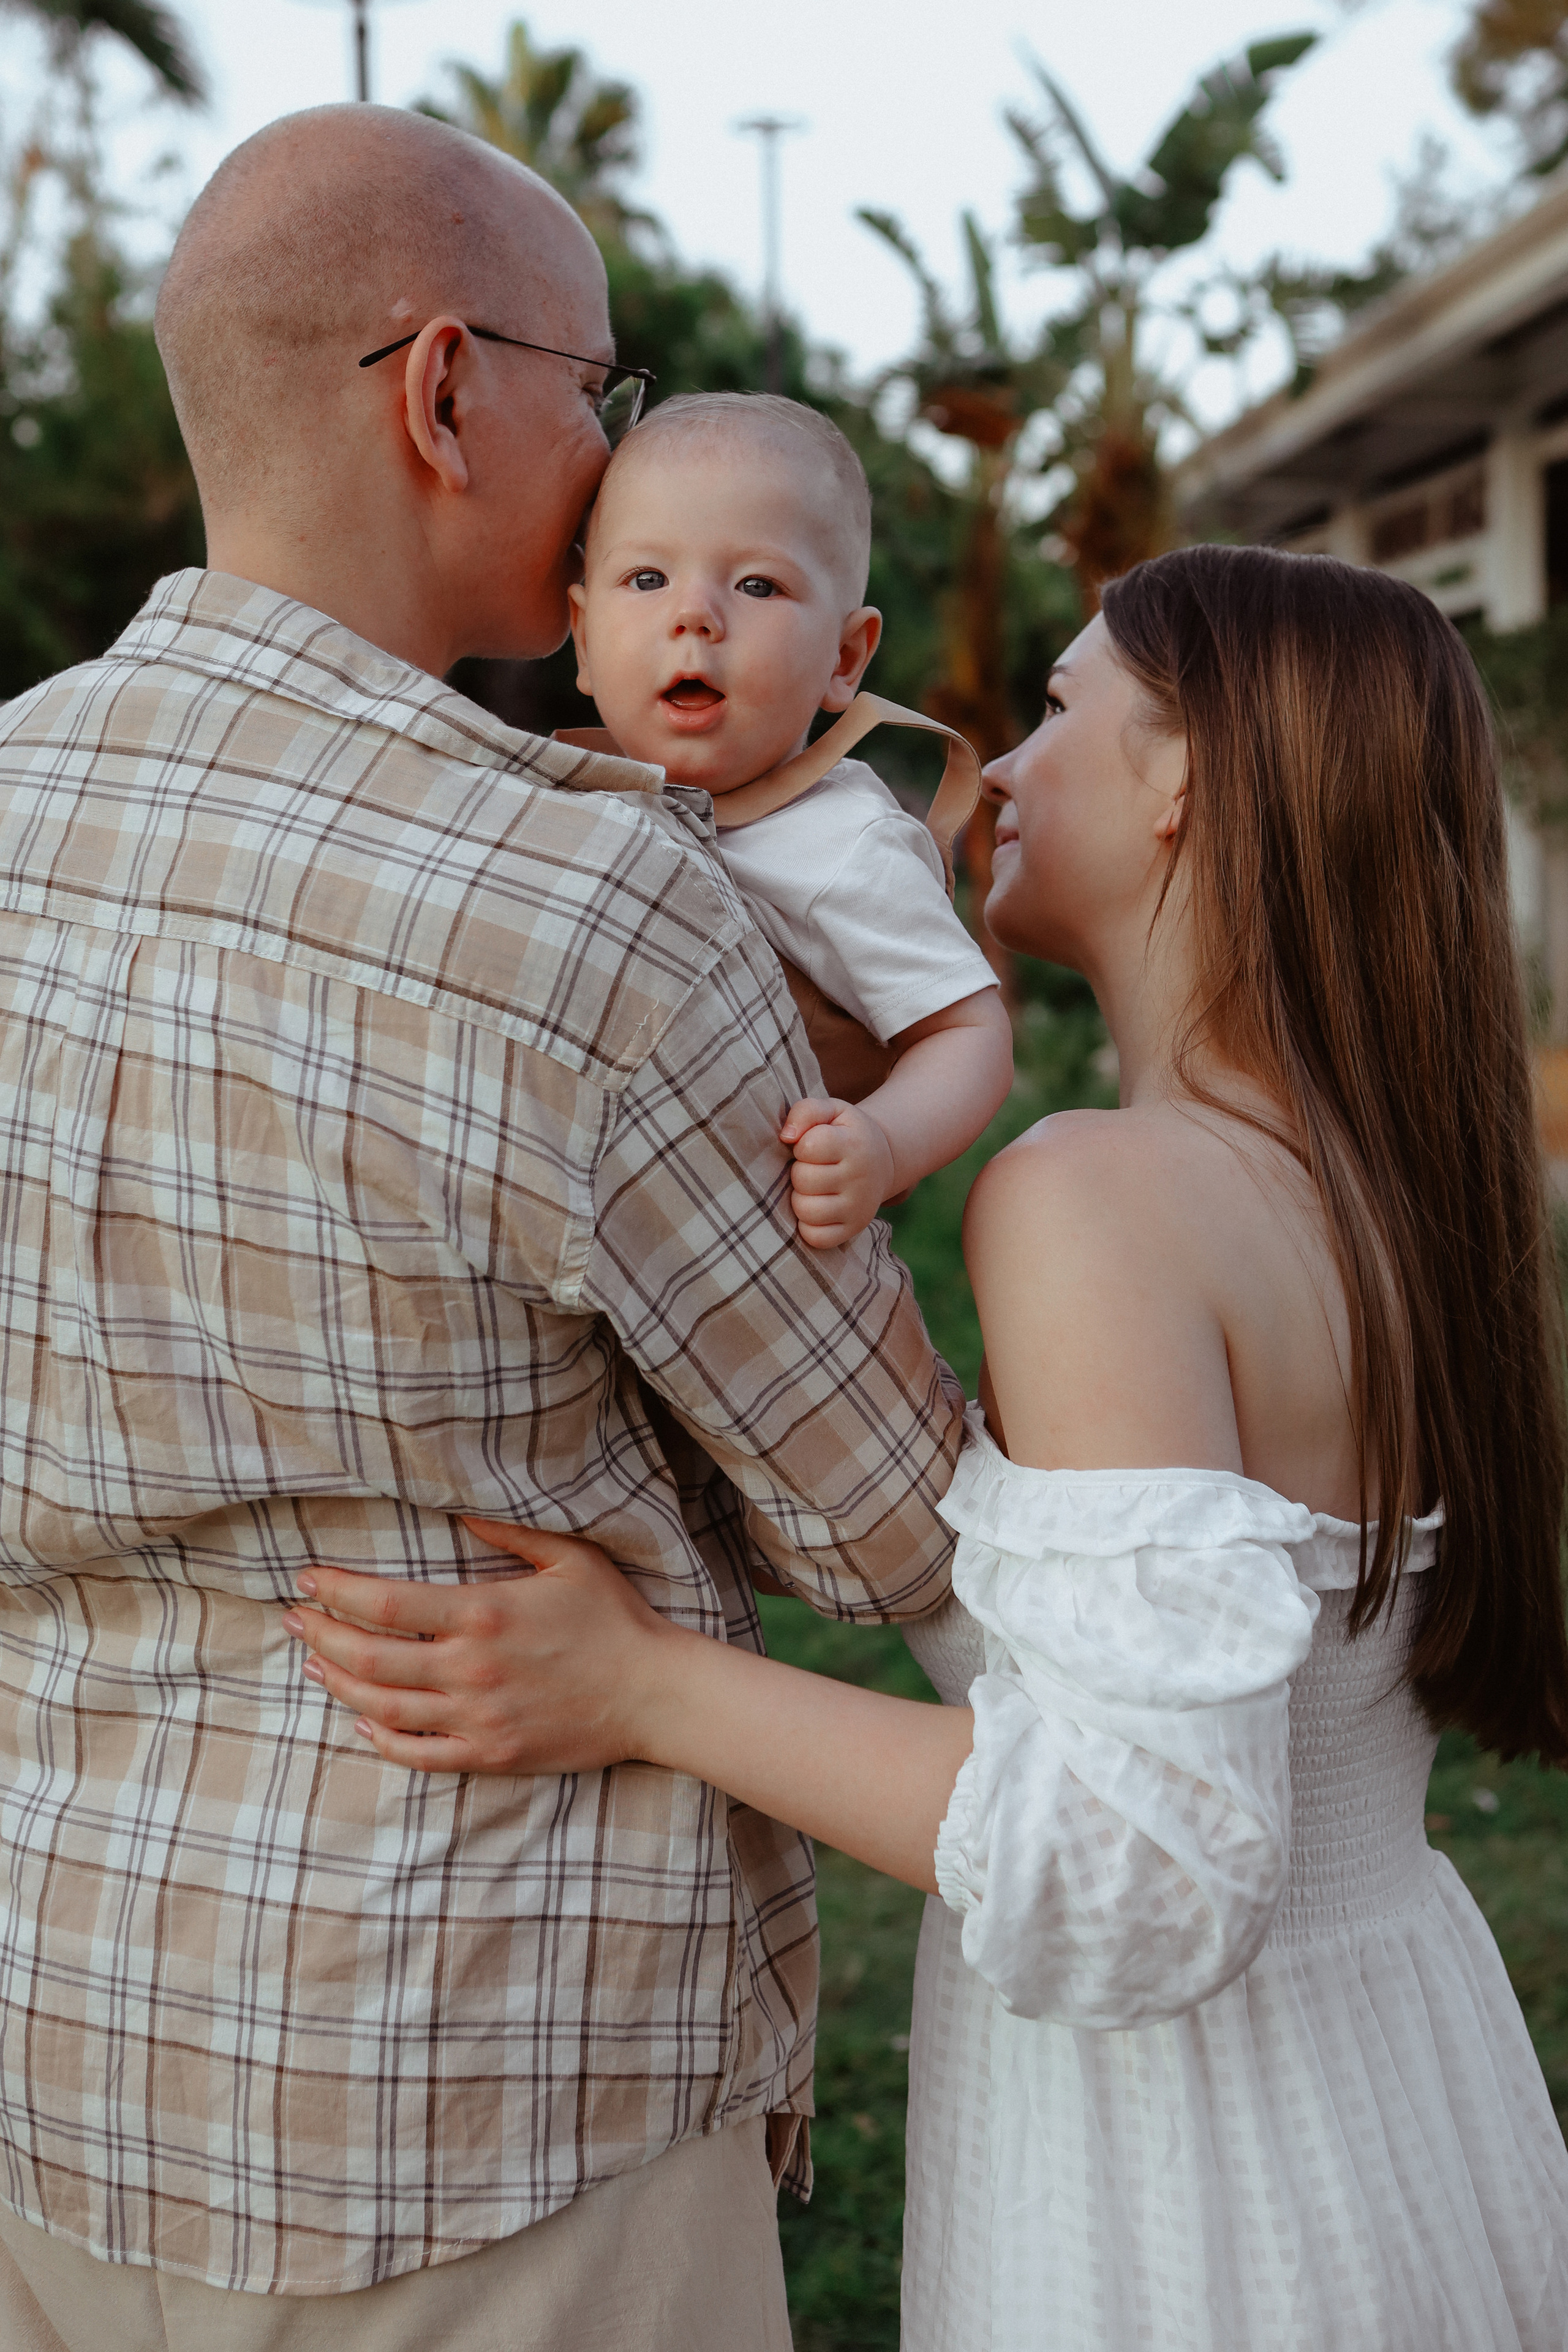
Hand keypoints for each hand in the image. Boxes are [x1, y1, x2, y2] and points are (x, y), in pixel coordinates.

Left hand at [281, 1520, 680, 1773]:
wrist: (654, 1694)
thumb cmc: (614, 1619)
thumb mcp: (569, 1557)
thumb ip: (509, 1531)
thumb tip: (456, 1505)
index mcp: (482, 1614)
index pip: (384, 1604)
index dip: (335, 1591)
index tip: (307, 1579)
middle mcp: (469, 1670)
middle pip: (367, 1656)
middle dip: (318, 1636)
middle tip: (292, 1620)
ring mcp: (476, 1718)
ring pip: (382, 1706)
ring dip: (338, 1684)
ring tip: (314, 1665)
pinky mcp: (491, 1755)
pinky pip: (419, 1754)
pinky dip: (381, 1739)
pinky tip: (362, 1721)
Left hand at [780, 1096, 896, 1248]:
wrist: (882, 1160)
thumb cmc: (845, 1134)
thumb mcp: (832, 1111)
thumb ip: (806, 1111)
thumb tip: (786, 1137)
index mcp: (854, 1144)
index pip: (809, 1146)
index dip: (802, 1145)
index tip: (811, 1146)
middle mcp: (860, 1178)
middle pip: (803, 1179)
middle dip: (799, 1171)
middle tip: (813, 1168)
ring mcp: (859, 1207)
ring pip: (806, 1210)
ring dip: (800, 1198)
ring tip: (813, 1188)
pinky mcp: (854, 1229)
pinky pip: (816, 1237)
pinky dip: (808, 1226)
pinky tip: (816, 1209)